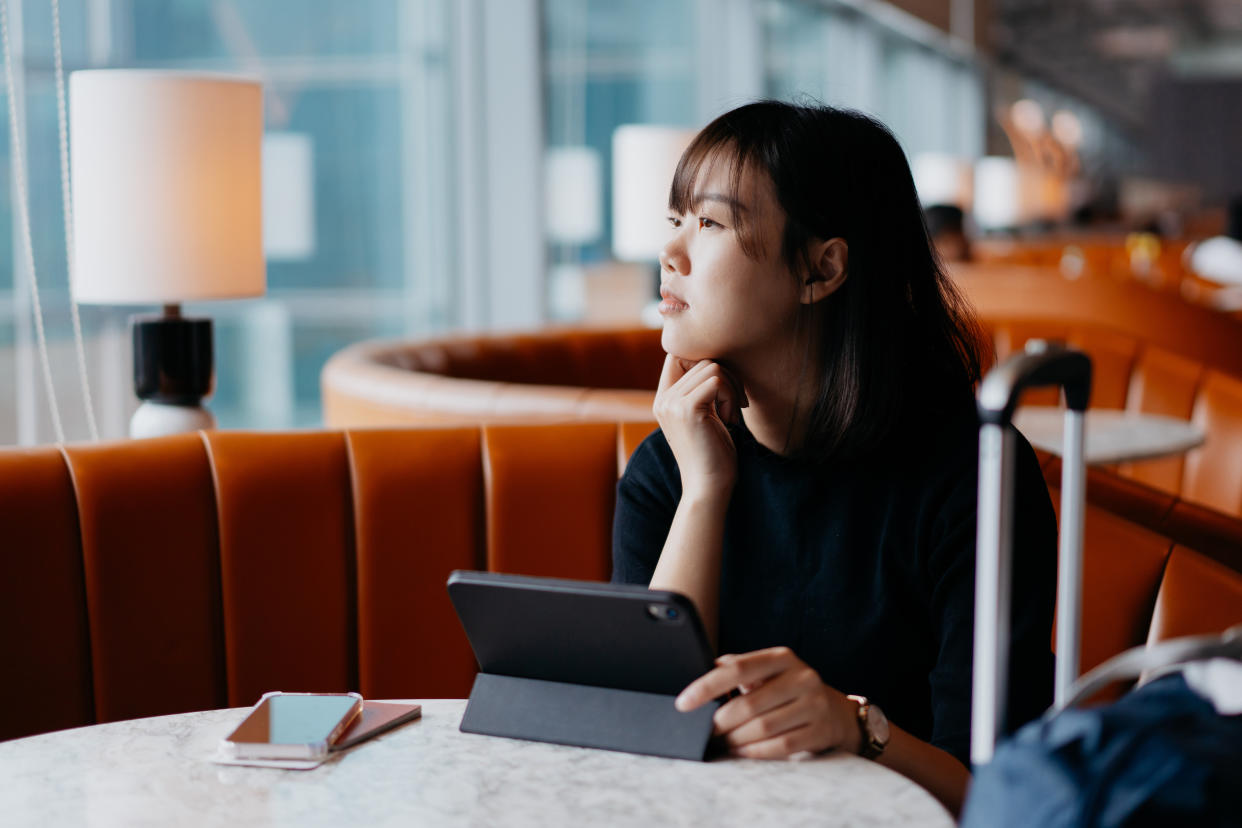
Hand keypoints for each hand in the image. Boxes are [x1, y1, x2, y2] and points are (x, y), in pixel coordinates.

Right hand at [653, 354, 747, 500]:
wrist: (708, 487)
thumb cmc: (713, 454)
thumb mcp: (704, 416)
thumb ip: (701, 390)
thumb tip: (718, 359)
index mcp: (663, 399)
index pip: (678, 355)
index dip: (704, 362)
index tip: (723, 389)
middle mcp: (662, 399)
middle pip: (700, 359)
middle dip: (727, 378)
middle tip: (735, 405)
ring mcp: (672, 403)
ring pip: (712, 367)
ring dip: (731, 388)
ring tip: (731, 415)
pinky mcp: (687, 409)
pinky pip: (717, 381)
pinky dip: (731, 397)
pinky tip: (730, 420)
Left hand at [674, 646, 861, 758]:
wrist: (836, 712)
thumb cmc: (788, 690)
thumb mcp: (768, 672)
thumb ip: (736, 668)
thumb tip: (695, 673)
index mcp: (781, 657)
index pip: (737, 668)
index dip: (707, 686)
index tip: (684, 703)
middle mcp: (801, 677)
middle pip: (749, 703)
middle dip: (720, 722)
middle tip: (705, 731)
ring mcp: (814, 704)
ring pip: (763, 728)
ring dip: (735, 739)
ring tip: (722, 742)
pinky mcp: (821, 730)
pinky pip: (781, 746)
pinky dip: (755, 751)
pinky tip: (741, 751)